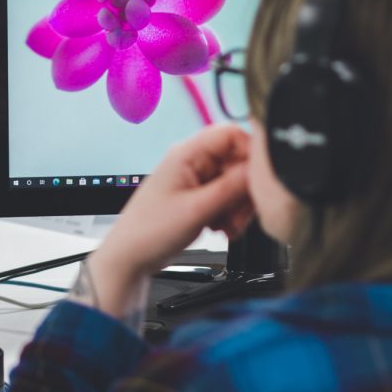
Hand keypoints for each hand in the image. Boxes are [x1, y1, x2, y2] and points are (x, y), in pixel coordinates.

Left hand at [82, 125, 253, 320]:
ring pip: (236, 183)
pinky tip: (221, 228)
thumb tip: (259, 170)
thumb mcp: (196, 209)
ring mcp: (195, 179)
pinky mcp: (199, 196)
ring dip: (238, 207)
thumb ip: (231, 188)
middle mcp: (192, 161)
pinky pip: (227, 197)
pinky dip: (230, 213)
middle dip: (245, 191)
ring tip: (226, 227)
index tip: (260, 181)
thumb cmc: (149, 231)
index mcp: (186, 154)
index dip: (251, 155)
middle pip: (238, 162)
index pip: (231, 134)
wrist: (131, 257)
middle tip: (239, 215)